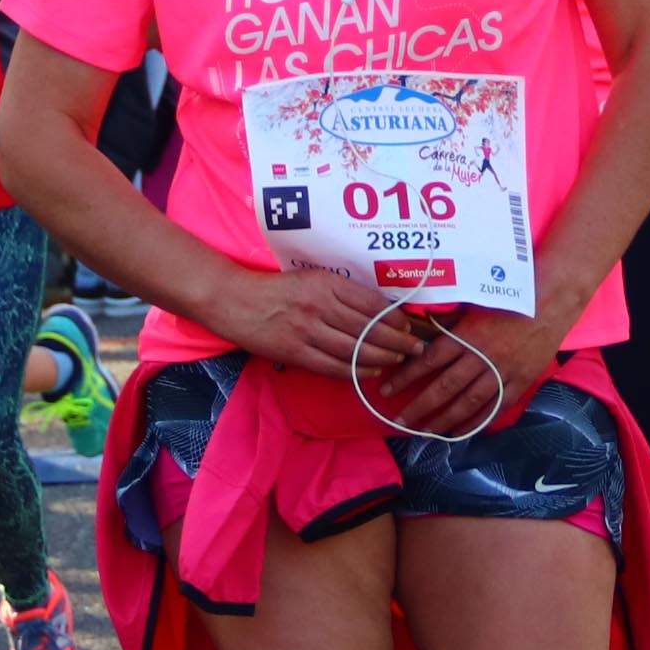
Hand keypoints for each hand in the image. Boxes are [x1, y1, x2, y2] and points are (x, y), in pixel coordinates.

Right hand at [215, 264, 418, 384]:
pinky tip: (371, 372)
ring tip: (398, 360)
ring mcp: (307, 331)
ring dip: (381, 357)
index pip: (370, 303)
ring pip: (354, 349)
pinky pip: (333, 366)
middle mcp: (319, 306)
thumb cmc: (275, 289)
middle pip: (367, 329)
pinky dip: (356, 371)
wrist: (234, 300)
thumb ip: (339, 291)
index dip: (394, 317)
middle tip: (415, 348)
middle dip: (397, 341)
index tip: (408, 325)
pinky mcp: (295, 352)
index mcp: (325, 283)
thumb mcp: (309, 278)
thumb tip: (375, 309)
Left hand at [357, 303, 560, 437]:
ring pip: (469, 403)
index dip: (406, 377)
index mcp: (467, 335)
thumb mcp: (474, 304)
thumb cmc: (509, 298)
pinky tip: (462, 431)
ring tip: (426, 432)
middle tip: (400, 422)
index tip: (387, 389)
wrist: (551, 302)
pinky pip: (496, 407)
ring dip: (445, 420)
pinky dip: (478, 422)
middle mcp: (482, 356)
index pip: (429, 360)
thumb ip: (449, 323)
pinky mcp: (521, 381)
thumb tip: (417, 331)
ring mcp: (503, 372)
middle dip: (420, 407)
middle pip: (445, 387)